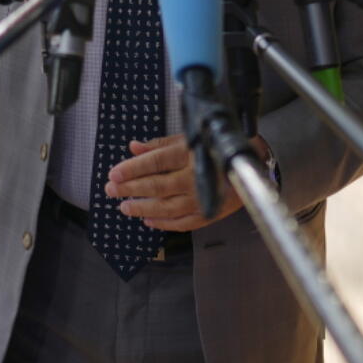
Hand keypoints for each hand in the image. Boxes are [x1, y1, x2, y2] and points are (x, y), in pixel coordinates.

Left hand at [105, 133, 269, 231]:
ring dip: (142, 208)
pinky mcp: (209, 214)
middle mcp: (195, 177)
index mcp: (190, 153)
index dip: (132, 168)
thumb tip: (134, 147)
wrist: (251, 165)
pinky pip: (181, 223)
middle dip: (131, 189)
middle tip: (111, 190)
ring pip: (166, 208)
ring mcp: (202, 198)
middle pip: (157, 186)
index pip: (155, 162)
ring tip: (124, 207)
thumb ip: (160, 144)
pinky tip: (147, 220)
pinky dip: (162, 224)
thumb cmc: (215, 147)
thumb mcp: (189, 139)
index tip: (113, 173)